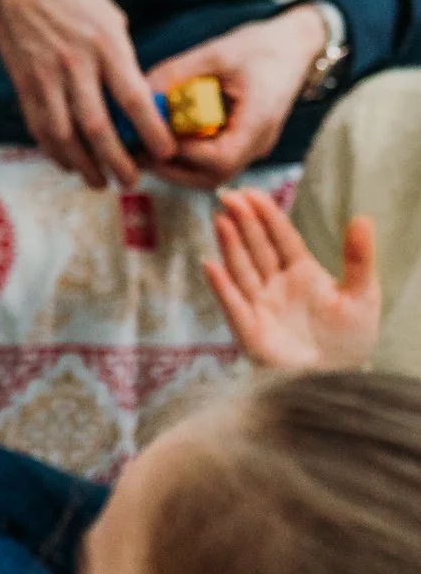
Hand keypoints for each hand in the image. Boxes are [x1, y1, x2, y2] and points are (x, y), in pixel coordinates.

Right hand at [0, 0, 174, 186]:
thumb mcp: (108, 15)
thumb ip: (121, 55)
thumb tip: (136, 94)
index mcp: (106, 44)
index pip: (134, 98)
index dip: (151, 131)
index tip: (166, 152)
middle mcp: (76, 65)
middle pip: (98, 127)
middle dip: (117, 161)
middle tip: (131, 181)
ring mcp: (46, 77)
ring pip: (65, 135)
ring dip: (83, 165)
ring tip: (99, 182)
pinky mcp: (23, 84)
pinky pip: (39, 126)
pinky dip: (53, 150)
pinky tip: (67, 163)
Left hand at [142, 5, 329, 189]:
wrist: (294, 47)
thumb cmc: (259, 47)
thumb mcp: (215, 53)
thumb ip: (176, 73)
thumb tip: (135, 94)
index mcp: (259, 120)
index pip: (221, 159)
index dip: (183, 153)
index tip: (153, 137)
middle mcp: (258, 142)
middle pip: (212, 177)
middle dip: (170, 168)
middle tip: (137, 150)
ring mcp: (251, 147)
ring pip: (210, 175)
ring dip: (174, 166)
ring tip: (145, 146)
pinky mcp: (241, 144)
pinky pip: (211, 163)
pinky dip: (184, 158)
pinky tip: (163, 139)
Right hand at [204, 188, 379, 372]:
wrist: (337, 379)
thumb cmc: (350, 338)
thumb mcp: (363, 294)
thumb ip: (359, 257)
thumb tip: (363, 218)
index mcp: (302, 273)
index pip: (281, 238)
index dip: (266, 215)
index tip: (251, 193)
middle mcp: (276, 285)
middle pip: (257, 248)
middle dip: (243, 222)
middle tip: (229, 196)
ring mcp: (260, 306)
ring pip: (242, 269)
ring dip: (230, 246)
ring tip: (220, 220)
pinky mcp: (249, 330)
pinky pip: (233, 304)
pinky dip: (221, 286)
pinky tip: (211, 265)